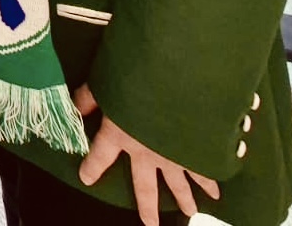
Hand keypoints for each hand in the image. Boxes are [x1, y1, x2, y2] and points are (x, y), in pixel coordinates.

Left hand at [75, 84, 219, 224]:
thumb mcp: (103, 84)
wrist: (174, 81)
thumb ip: (88, 98)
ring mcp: (172, 155)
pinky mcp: (195, 150)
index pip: (99, 158)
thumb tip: (73, 106)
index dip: (91, 168)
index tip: (86, 178)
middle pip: (144, 186)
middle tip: (150, 225)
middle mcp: (145, 153)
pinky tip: (217, 192)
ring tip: (189, 212)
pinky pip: (204, 171)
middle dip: (146, 206)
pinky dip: (211, 181)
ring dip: (184, 199)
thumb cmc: (133, 80)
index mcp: (118, 137)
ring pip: (178, 184)